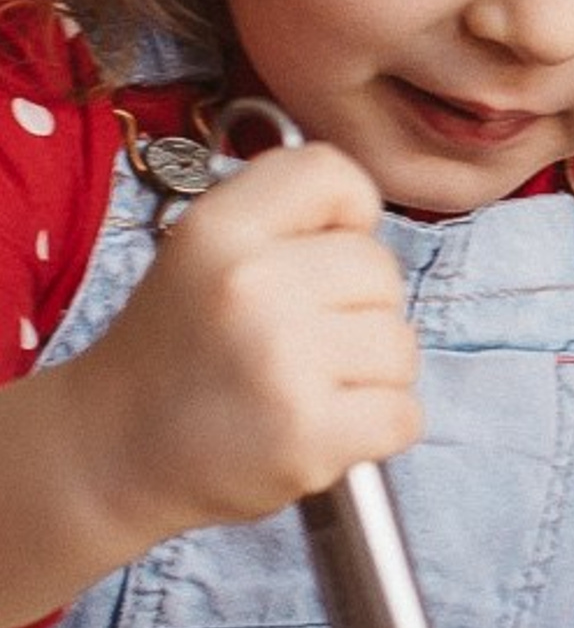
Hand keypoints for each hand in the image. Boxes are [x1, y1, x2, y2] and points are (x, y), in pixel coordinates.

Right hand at [64, 142, 422, 558]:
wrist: (115, 453)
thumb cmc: (178, 349)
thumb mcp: (202, 251)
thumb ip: (283, 215)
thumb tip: (368, 213)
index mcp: (217, 230)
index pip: (331, 173)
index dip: (344, 215)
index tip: (316, 255)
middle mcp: (251, 285)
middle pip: (380, 268)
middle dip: (355, 307)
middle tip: (294, 341)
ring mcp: (284, 363)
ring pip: (400, 344)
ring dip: (368, 373)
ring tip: (303, 387)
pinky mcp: (310, 436)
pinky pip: (404, 413)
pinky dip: (375, 428)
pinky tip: (319, 428)